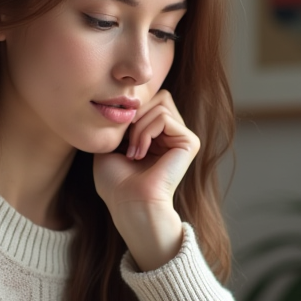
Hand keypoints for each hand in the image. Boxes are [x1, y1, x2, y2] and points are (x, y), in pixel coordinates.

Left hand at [93, 90, 200, 270]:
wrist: (129, 203)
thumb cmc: (116, 183)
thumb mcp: (110, 146)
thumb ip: (121, 123)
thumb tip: (127, 102)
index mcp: (158, 135)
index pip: (149, 101)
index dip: (130, 113)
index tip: (118, 141)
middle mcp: (173, 134)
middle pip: (158, 97)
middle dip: (135, 116)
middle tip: (125, 143)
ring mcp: (183, 138)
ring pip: (160, 105)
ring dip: (138, 127)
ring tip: (132, 152)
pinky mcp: (190, 142)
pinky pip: (164, 117)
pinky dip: (146, 132)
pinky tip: (140, 153)